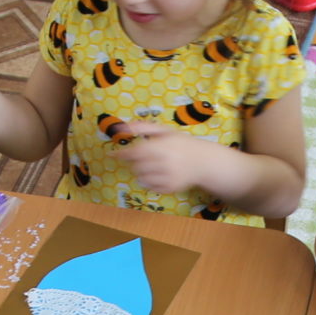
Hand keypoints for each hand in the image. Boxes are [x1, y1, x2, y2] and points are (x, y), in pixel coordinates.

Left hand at [111, 123, 227, 197]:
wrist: (202, 161)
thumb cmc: (180, 144)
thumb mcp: (164, 131)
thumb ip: (143, 127)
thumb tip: (121, 126)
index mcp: (163, 146)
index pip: (135, 152)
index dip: (122, 154)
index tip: (113, 154)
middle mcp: (165, 162)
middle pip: (136, 166)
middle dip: (135, 163)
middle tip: (142, 158)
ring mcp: (168, 177)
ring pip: (141, 178)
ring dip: (141, 172)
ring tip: (151, 166)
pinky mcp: (170, 188)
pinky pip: (150, 187)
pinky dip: (149, 182)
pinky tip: (158, 175)